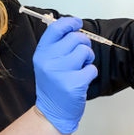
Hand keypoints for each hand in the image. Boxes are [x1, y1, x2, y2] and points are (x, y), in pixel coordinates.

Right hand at [33, 17, 98, 133]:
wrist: (52, 112)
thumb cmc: (53, 85)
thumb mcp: (47, 62)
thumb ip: (57, 45)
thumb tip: (73, 27)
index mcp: (41, 53)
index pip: (56, 28)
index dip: (70, 22)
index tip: (78, 23)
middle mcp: (48, 61)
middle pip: (75, 38)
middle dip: (84, 44)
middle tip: (82, 55)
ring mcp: (60, 73)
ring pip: (85, 52)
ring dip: (88, 58)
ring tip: (81, 67)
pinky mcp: (73, 84)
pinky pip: (91, 69)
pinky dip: (91, 73)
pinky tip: (82, 80)